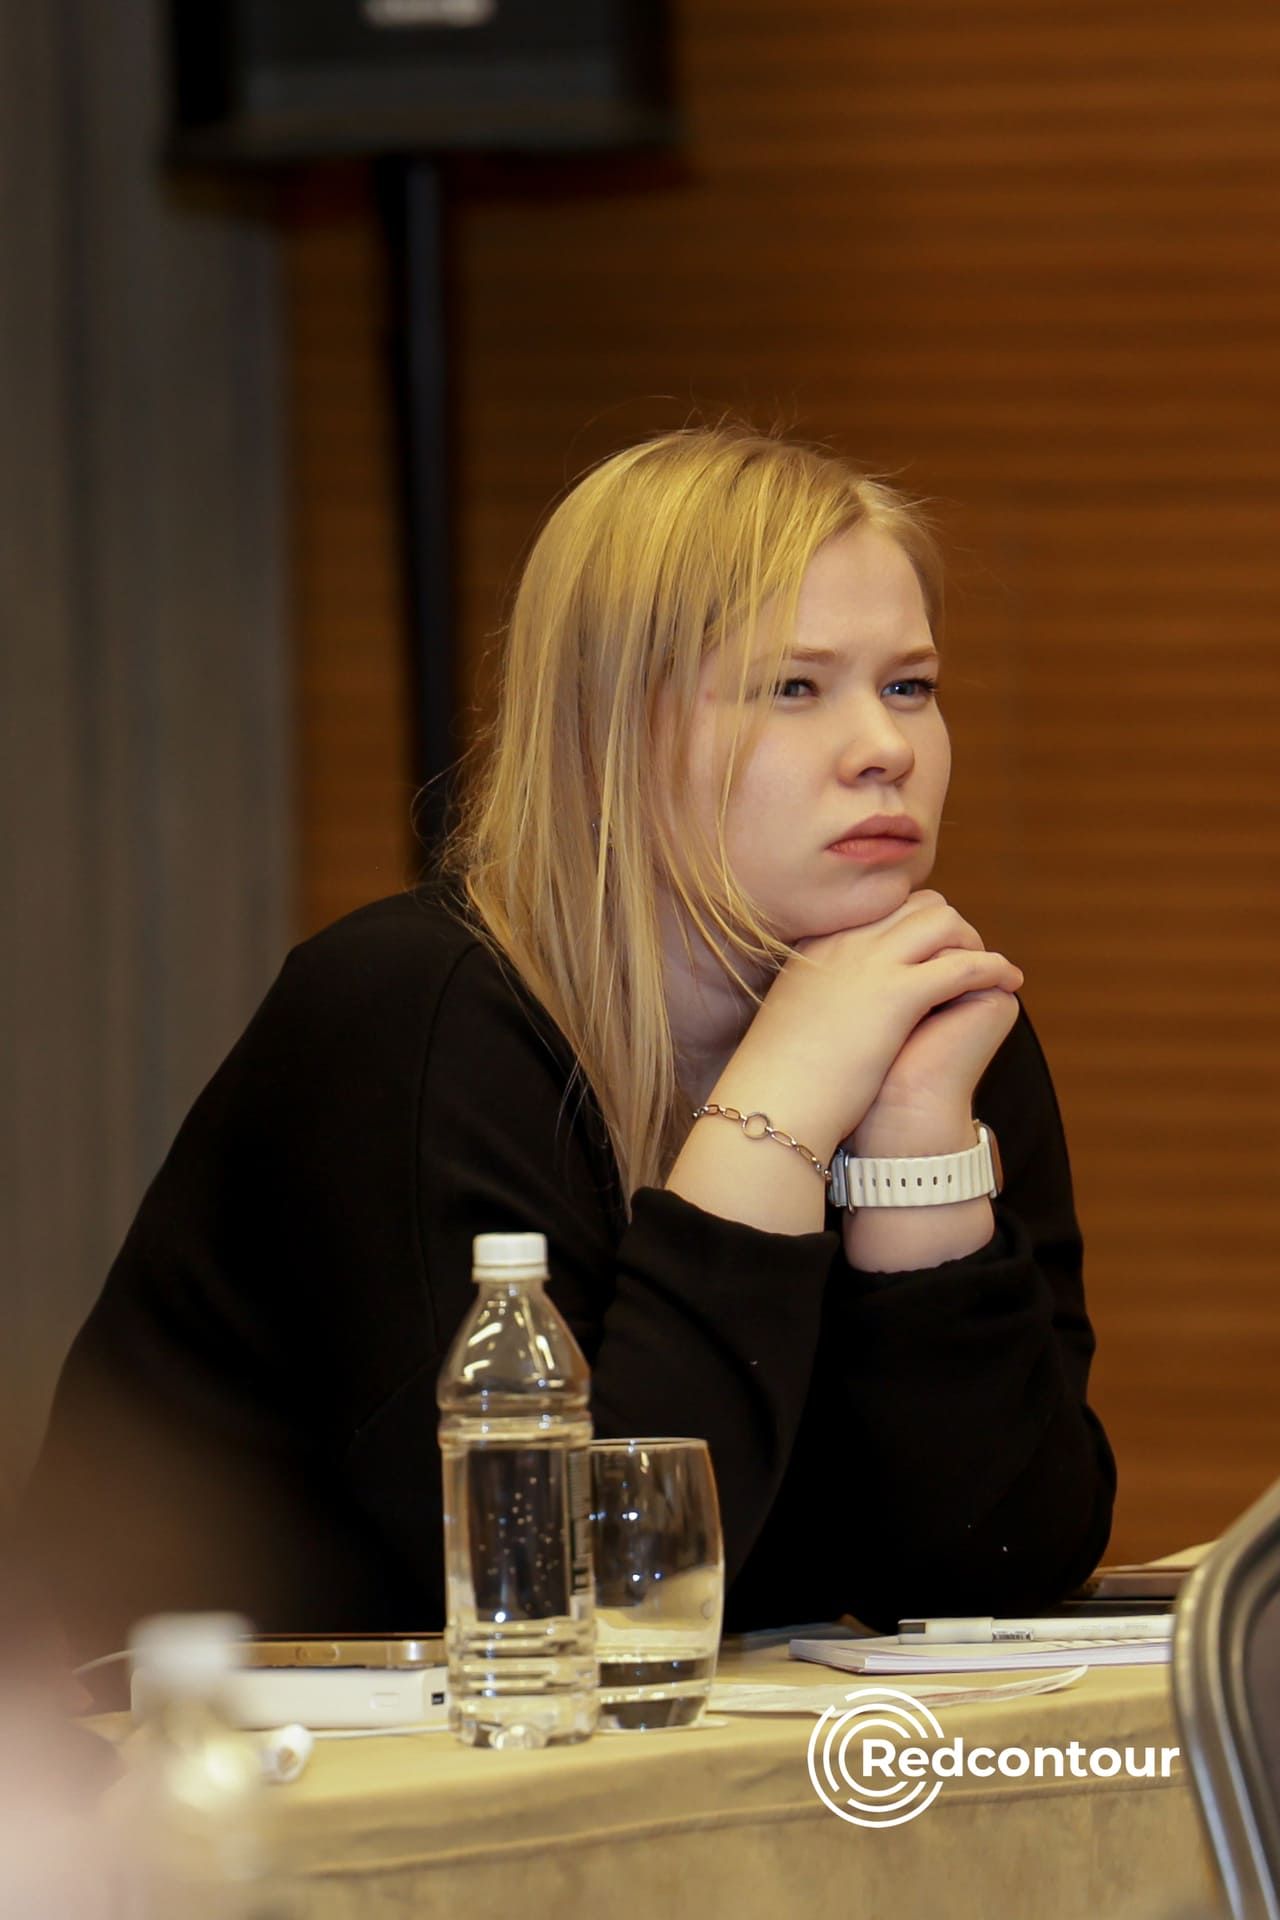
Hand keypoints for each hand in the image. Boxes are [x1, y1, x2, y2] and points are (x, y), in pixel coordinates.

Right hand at [717, 890, 1022, 1155]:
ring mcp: (871, 963)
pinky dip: (994, 967)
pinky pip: (964, 965)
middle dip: (950, 925)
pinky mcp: (898, 994)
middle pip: (917, 905)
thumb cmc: (776, 1075)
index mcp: (818, 945)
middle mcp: (846, 942)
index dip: (914, 921)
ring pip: (944, 922)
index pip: (880, 908)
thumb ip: (815, 997)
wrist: (771, 1099)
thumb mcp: (790, 1017)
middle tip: (966, 955)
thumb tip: (829, 1009)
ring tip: (989, 968)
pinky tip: (1010, 981)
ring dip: (973, 941)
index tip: (932, 944)